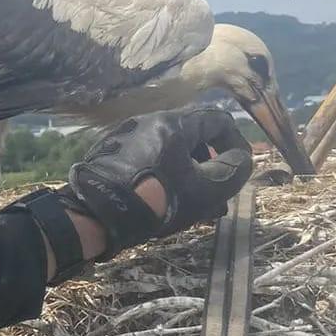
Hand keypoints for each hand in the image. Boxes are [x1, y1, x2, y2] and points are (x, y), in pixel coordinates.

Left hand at [67, 108, 252, 257]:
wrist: (96, 214)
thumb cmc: (156, 200)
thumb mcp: (205, 190)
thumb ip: (232, 171)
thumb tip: (240, 158)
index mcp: (172, 123)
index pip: (217, 120)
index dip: (236, 143)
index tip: (239, 170)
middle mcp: (147, 121)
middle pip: (193, 137)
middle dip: (211, 167)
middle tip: (217, 197)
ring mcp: (126, 137)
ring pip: (171, 153)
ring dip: (189, 176)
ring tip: (195, 208)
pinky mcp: (110, 153)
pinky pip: (149, 160)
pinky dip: (165, 177)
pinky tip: (167, 204)